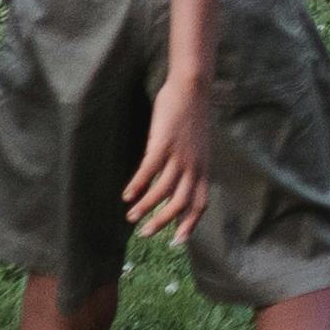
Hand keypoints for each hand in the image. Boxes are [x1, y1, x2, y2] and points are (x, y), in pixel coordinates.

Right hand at [121, 73, 212, 241]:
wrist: (192, 87)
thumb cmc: (192, 117)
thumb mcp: (198, 146)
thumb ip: (191, 166)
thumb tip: (178, 184)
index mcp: (203, 168)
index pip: (200, 203)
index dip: (190, 224)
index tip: (177, 242)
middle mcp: (193, 165)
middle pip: (180, 203)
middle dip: (162, 222)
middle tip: (145, 234)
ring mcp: (179, 155)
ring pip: (162, 190)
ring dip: (145, 207)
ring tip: (130, 217)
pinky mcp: (163, 143)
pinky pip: (149, 171)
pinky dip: (137, 185)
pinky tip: (126, 195)